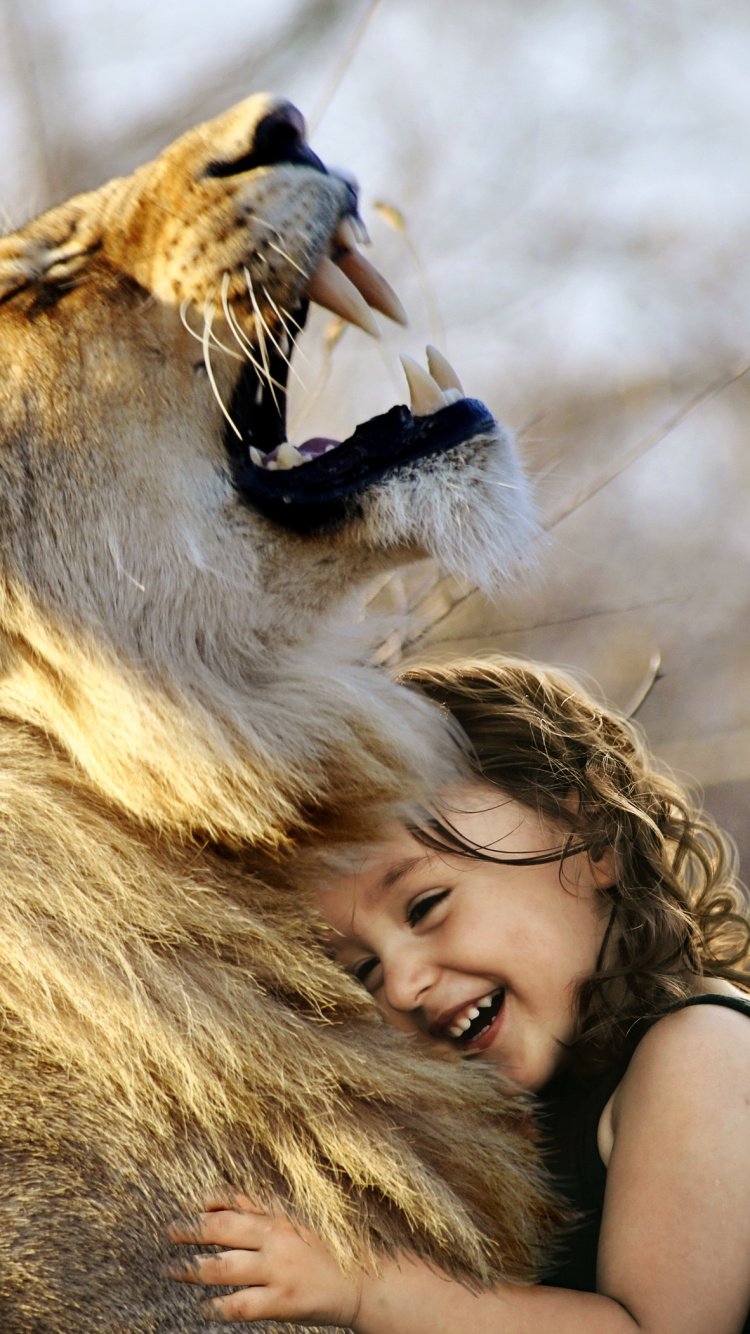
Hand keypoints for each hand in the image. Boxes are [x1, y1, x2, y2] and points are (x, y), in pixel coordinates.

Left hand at [165, 1193, 362, 1325]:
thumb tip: (219, 1202)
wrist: (365, 1282)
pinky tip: (203, 1308)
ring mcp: (277, 1270)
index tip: (191, 1206)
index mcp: (281, 1212)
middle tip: (169, 1231)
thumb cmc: (329, 1248)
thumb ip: (265, 1209)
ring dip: (191, 1269)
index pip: (236, 1198)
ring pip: (221, 1268)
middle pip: (221, 1229)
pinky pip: (237, 1306)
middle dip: (189, 1229)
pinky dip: (215, 1307)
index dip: (208, 1200)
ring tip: (172, 1270)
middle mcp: (276, 1237)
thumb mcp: (301, 1219)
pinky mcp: (280, 1301)